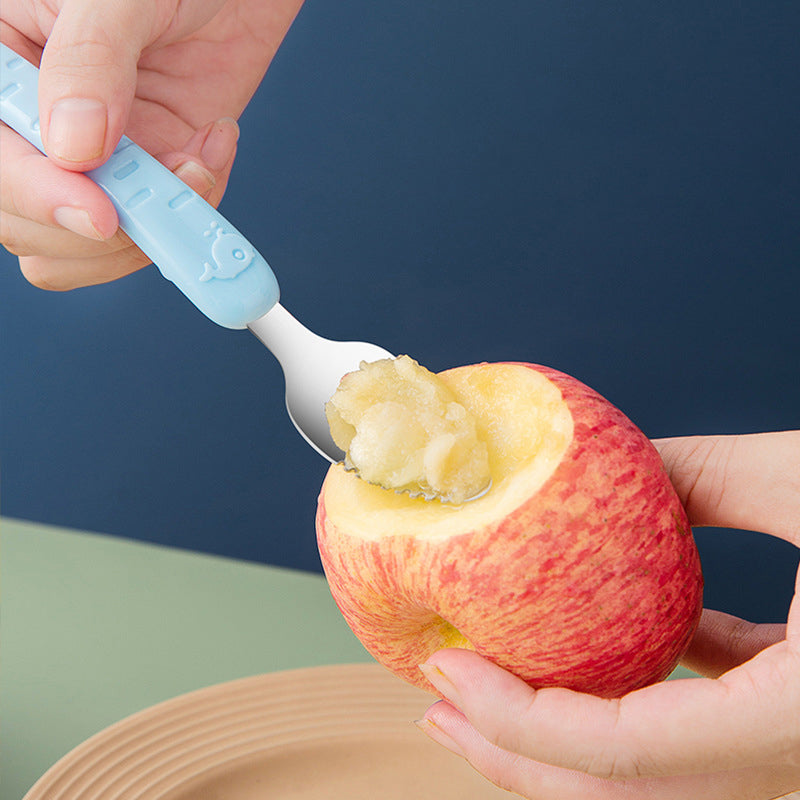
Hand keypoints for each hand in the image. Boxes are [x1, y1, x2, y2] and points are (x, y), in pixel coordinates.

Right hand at [1, 0, 302, 288]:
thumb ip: (89, 60)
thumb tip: (74, 148)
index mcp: (4, 69)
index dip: (37, 197)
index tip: (100, 213)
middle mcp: (40, 126)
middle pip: (28, 225)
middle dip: (104, 226)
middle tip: (165, 187)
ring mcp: (96, 161)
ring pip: (86, 248)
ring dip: (152, 228)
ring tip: (195, 161)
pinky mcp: (147, 177)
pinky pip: (156, 231)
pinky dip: (193, 208)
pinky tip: (211, 148)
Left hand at [416, 431, 799, 798]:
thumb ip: (709, 474)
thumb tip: (615, 460)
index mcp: (794, 721)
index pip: (623, 750)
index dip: (514, 719)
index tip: (444, 665)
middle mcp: (796, 759)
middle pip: (625, 793)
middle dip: (517, 757)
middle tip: (439, 709)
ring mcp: (797, 747)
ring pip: (660, 773)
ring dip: (570, 736)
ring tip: (493, 692)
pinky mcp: (799, 715)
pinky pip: (706, 721)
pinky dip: (643, 690)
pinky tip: (612, 646)